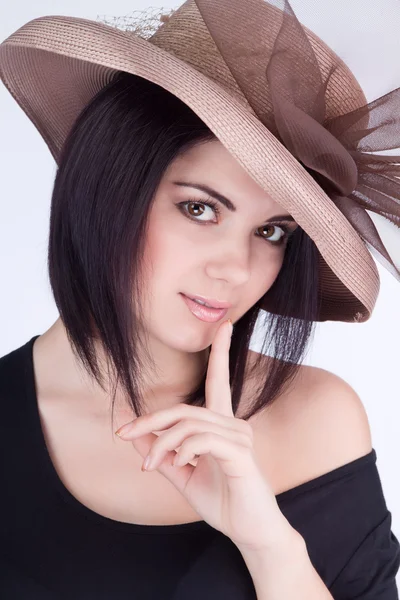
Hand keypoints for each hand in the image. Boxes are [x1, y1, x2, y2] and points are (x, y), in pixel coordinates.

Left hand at [115, 319, 294, 552]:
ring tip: (150, 465)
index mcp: (222, 425)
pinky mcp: (241, 454)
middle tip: (124, 432)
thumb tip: (134, 432)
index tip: (224, 325)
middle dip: (151, 419)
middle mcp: (233, 424)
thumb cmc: (222, 500)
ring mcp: (240, 437)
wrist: (250, 532)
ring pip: (189, 423)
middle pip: (185, 408)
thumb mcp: (181, 474)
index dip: (220, 352)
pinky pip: (203, 440)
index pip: (220, 380)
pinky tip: (178, 464)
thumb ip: (160, 451)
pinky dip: (182, 449)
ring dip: (162, 443)